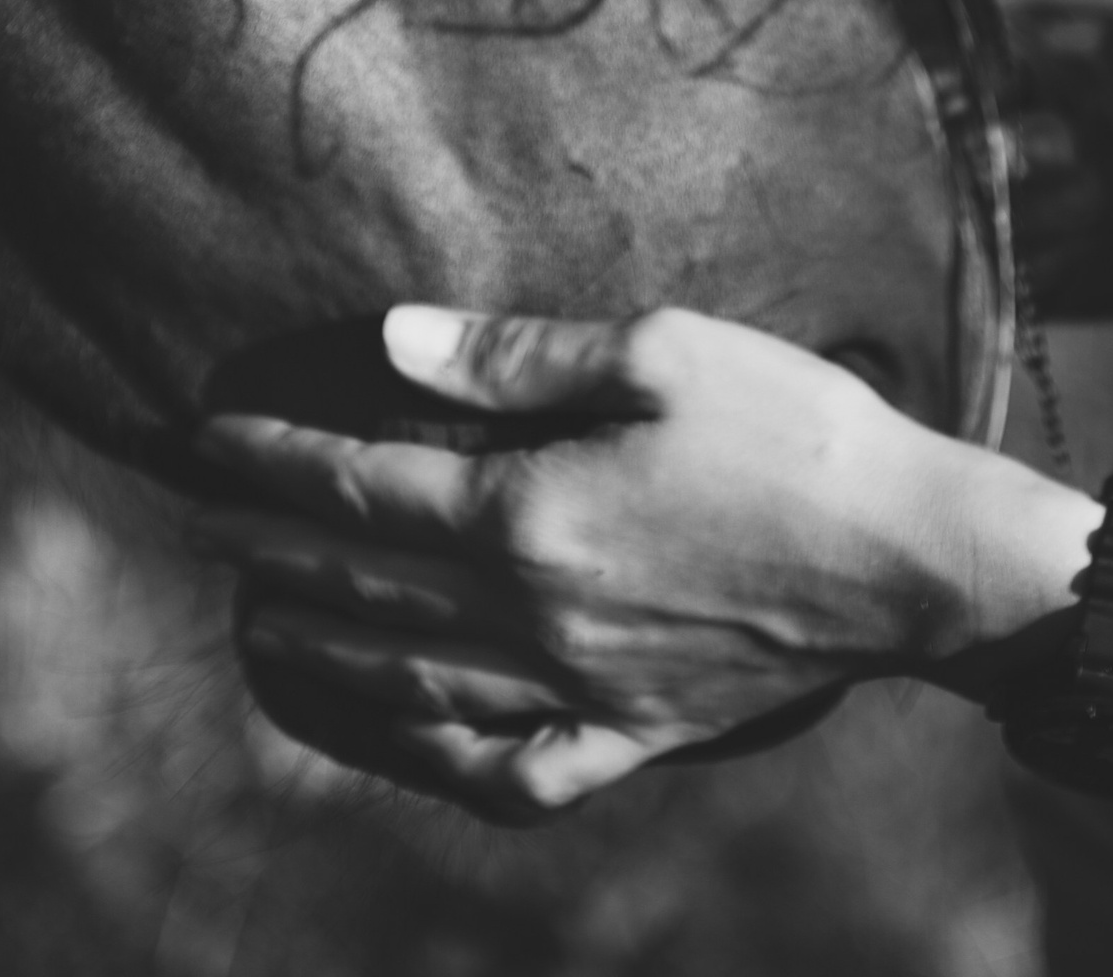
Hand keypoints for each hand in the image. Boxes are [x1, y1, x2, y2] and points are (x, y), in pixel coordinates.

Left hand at [191, 304, 1092, 821]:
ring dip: (316, 660)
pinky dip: (427, 760)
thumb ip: (513, 354)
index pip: (361, 492)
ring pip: (409, 690)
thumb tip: (390, 340)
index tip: (211, 439)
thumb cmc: (794, 429)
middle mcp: (536, 619)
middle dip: (269, 554)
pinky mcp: (632, 737)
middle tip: (201, 526)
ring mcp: (579, 692)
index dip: (276, 463)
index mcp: (533, 514)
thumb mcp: (660, 348)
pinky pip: (505, 773)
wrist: (911, 557)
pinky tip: (389, 737)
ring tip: (253, 631)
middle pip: (364, 593)